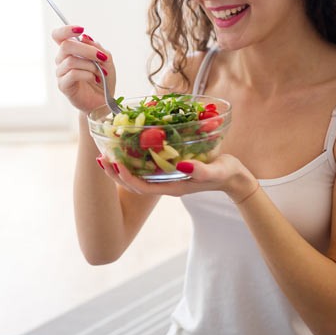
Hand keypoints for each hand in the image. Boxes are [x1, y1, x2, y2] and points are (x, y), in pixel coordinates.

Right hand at [51, 26, 115, 113]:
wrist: (105, 101)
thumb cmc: (104, 79)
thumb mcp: (106, 59)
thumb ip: (96, 47)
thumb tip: (85, 37)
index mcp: (70, 51)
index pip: (58, 36)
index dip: (65, 30)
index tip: (80, 29)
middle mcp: (62, 60)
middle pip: (66, 46)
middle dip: (87, 50)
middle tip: (101, 57)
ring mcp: (61, 73)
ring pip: (70, 61)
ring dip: (90, 65)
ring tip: (101, 72)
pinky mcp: (63, 86)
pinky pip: (72, 74)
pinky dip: (87, 74)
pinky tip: (96, 79)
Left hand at [95, 152, 258, 201]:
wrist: (234, 178)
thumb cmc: (226, 174)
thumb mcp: (217, 171)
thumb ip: (201, 171)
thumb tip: (182, 165)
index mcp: (172, 187)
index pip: (141, 187)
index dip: (125, 177)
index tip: (113, 162)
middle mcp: (165, 184)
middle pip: (133, 183)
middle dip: (115, 173)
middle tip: (101, 157)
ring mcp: (166, 178)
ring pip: (137, 176)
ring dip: (121, 166)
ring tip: (106, 153)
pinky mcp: (169, 169)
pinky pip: (145, 167)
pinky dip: (133, 159)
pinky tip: (127, 147)